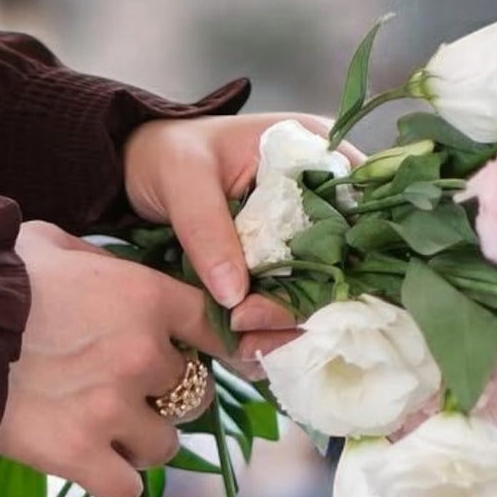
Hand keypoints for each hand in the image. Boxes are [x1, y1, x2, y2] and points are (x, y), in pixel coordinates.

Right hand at [0, 221, 233, 496]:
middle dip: (164, 395)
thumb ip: (98, 262)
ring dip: (141, 442)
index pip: (215, 328)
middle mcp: (143, 356)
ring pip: (165, 446)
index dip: (214, 345)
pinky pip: (127, 489)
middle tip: (125, 391)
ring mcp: (113, 410)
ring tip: (106, 430)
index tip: (202, 357)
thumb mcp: (52, 244)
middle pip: (193, 393)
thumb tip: (112, 274)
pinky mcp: (79, 455)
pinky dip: (113, 480)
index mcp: (145, 298)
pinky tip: (91, 463)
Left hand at [123, 110, 360, 323]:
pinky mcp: (280, 262)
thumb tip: (235, 296)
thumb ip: (209, 230)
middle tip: (247, 324)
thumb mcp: (183, 178)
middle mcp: (321, 194)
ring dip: (283, 322)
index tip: (303, 298)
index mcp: (315, 152)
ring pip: (316, 288)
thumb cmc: (166, 153)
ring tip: (238, 339)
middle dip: (303, 302)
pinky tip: (243, 344)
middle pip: (341, 259)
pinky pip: (287, 299)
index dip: (345, 256)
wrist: (137, 168)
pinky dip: (268, 325)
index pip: (359, 208)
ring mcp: (302, 232)